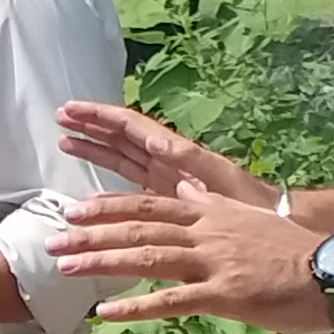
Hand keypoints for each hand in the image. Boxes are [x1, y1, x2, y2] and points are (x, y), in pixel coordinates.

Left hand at [50, 188, 332, 331]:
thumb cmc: (296, 252)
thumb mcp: (250, 217)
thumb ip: (213, 206)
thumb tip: (187, 189)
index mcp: (212, 213)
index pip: (150, 204)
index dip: (109, 206)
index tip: (76, 208)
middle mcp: (207, 231)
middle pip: (138, 227)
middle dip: (91, 233)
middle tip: (52, 238)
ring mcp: (214, 261)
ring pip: (147, 257)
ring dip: (102, 261)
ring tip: (65, 266)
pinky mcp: (225, 293)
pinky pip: (172, 301)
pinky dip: (137, 307)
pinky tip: (107, 313)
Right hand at [55, 99, 268, 205]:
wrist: (272, 224)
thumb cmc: (251, 201)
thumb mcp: (220, 177)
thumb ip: (188, 159)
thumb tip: (154, 142)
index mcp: (177, 153)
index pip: (131, 127)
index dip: (101, 117)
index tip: (75, 109)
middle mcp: (168, 163)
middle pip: (122, 138)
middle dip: (92, 126)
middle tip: (60, 117)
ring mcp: (166, 182)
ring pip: (122, 159)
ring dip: (96, 148)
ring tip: (65, 140)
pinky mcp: (168, 202)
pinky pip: (130, 188)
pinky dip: (108, 188)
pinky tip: (88, 194)